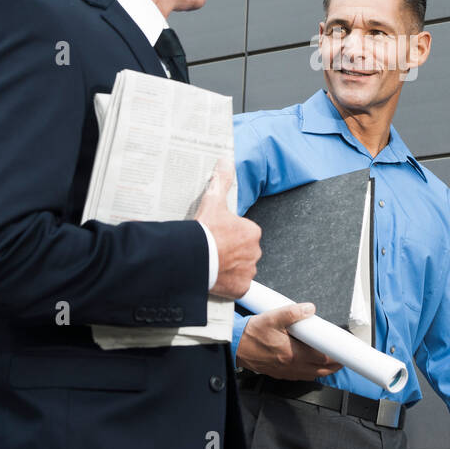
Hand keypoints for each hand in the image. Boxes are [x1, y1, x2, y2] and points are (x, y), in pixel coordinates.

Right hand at [195, 159, 260, 298]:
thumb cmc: (204, 231)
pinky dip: (229, 283)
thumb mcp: (213, 201)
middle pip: (244, 251)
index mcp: (252, 232)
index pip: (244, 233)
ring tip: (212, 263)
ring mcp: (248, 271)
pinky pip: (237, 286)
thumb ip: (222, 180)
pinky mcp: (241, 287)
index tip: (217, 236)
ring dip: (230, 267)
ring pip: (241, 268)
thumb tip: (226, 160)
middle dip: (231, 252)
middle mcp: (255, 252)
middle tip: (213, 250)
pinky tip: (216, 277)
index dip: (229, 234)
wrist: (194, 257)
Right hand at [236, 303, 342, 379]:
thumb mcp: (273, 318)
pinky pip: (300, 376)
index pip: (321, 358)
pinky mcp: (279, 373)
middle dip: (333, 365)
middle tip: (342, 358)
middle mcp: (291, 366)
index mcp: (292, 353)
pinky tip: (311, 365)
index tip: (344, 353)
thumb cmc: (252, 334)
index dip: (336, 357)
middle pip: (320, 370)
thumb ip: (293, 312)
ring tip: (331, 362)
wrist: (235, 346)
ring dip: (323, 370)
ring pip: (311, 374)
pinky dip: (310, 372)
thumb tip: (310, 309)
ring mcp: (285, 371)